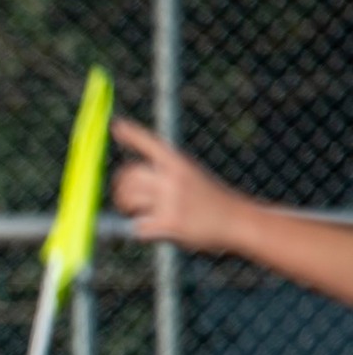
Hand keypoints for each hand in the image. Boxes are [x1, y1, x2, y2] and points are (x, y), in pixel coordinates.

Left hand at [111, 117, 250, 253]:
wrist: (238, 221)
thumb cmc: (211, 200)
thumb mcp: (191, 176)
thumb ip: (163, 175)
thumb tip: (124, 184)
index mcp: (179, 163)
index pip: (150, 144)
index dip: (132, 134)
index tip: (117, 124)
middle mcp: (173, 177)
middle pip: (128, 176)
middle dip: (121, 189)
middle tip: (127, 200)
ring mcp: (171, 200)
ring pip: (129, 200)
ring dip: (129, 208)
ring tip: (143, 213)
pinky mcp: (169, 223)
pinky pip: (139, 227)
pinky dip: (145, 230)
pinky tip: (162, 230)